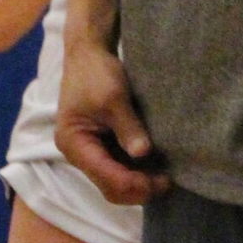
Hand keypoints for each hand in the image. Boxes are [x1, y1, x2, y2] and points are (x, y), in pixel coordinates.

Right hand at [56, 36, 167, 204]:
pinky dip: (136, 172)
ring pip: (114, 182)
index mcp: (74, 143)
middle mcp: (78, 154)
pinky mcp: (101, 146)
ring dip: (139, 183)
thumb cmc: (96, 73)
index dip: (134, 184)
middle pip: (109, 187)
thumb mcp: (113, 97)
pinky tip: (155, 168)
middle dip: (138, 189)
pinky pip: (118, 168)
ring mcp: (89, 151)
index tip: (163, 180)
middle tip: (168, 183)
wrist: (89, 54)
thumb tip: (143, 153)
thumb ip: (128, 127)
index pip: (105, 177)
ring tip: (165, 178)